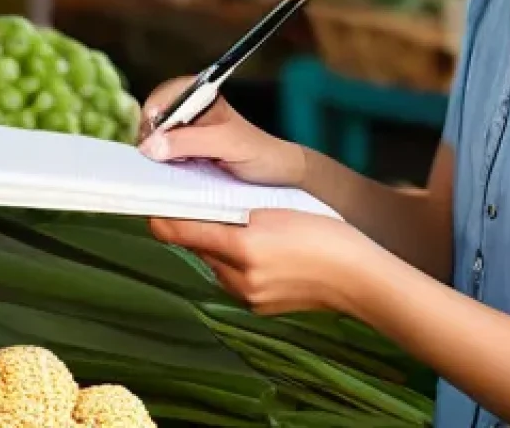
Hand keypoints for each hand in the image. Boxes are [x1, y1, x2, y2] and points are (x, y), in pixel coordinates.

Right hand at [138, 77, 306, 186]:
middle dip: (150, 138)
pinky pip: (161, 158)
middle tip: (161, 159)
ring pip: (153, 140)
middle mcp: (190, 111)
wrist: (278, 175)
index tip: (153, 139)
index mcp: (202, 96)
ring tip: (174, 168)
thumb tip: (151, 145)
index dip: (153, 116)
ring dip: (154, 156)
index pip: (163, 95)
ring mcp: (186, 133)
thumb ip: (192, 140)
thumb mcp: (229, 144)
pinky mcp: (184, 155)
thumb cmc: (260, 153)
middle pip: (152, 118)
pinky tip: (174, 176)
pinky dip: (160, 167)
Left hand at [149, 209, 376, 315]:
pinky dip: (239, 263)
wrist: (356, 275)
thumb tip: (199, 210)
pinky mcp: (259, 306)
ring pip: (216, 263)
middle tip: (209, 205)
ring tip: (249, 227)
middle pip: (199, 247)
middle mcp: (239, 276)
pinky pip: (235, 279)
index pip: (182, 231)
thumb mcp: (279, 209)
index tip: (152, 203)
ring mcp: (248, 295)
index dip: (164, 216)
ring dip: (222, 246)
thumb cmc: (324, 233)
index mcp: (243, 246)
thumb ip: (235, 210)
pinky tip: (265, 251)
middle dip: (201, 226)